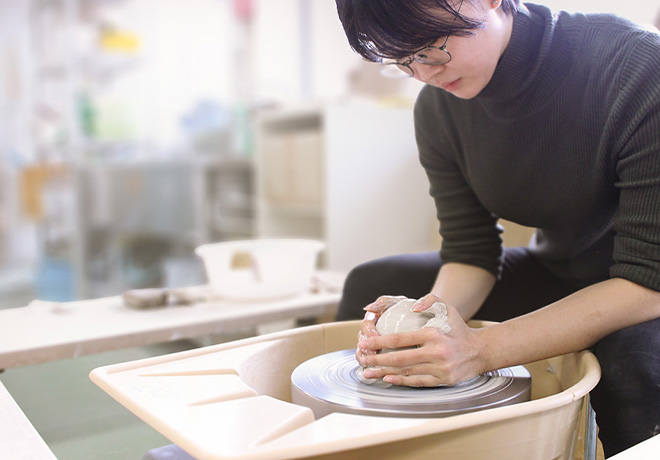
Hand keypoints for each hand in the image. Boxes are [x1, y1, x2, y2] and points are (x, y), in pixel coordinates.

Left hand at [357, 294, 483, 385]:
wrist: (480, 351)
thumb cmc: (459, 329)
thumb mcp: (448, 308)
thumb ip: (430, 300)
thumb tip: (413, 306)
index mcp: (433, 335)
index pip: (400, 339)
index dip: (380, 342)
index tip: (366, 342)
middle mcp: (436, 353)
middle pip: (400, 358)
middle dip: (377, 359)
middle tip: (363, 358)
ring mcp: (439, 369)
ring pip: (406, 372)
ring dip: (384, 372)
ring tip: (368, 371)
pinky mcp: (442, 380)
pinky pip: (417, 382)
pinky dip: (401, 381)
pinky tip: (387, 378)